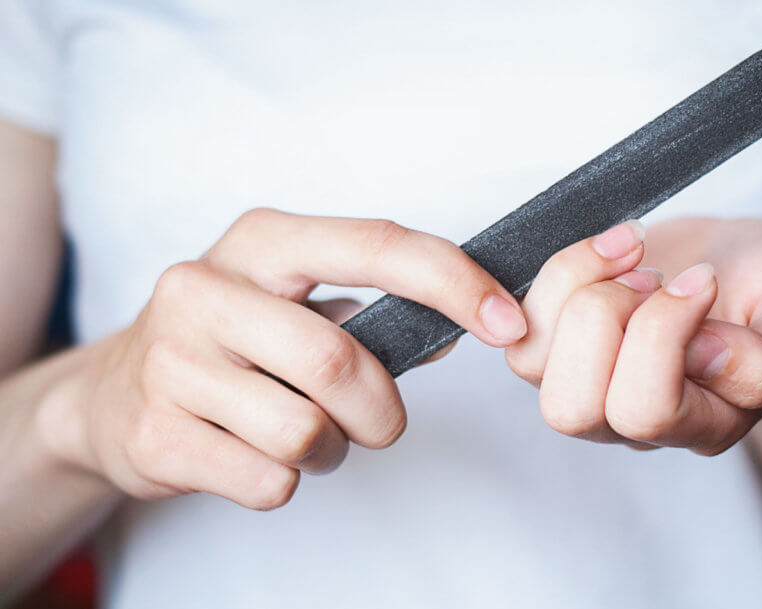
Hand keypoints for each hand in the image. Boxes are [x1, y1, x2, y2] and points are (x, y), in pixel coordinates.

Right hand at [37, 209, 526, 508]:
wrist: (108, 395)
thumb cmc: (227, 342)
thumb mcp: (292, 302)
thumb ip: (376, 313)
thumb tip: (464, 329)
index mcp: (261, 242)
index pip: (376, 244)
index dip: (453, 283)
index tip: (508, 322)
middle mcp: (206, 287)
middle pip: (338, 362)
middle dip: (381, 411)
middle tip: (376, 423)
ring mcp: (172, 362)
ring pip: (305, 431)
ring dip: (332, 450)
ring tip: (304, 435)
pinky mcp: (155, 433)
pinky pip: (269, 480)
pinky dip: (287, 482)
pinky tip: (256, 454)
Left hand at [504, 217, 761, 453]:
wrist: (751, 263)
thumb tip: (704, 357)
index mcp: (703, 423)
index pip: (647, 412)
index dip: (664, 334)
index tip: (706, 278)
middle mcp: (634, 419)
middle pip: (572, 409)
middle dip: (604, 319)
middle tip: (652, 274)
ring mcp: (590, 381)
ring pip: (533, 367)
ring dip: (578, 289)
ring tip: (633, 253)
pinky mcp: (559, 341)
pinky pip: (521, 325)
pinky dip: (559, 273)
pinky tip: (612, 248)